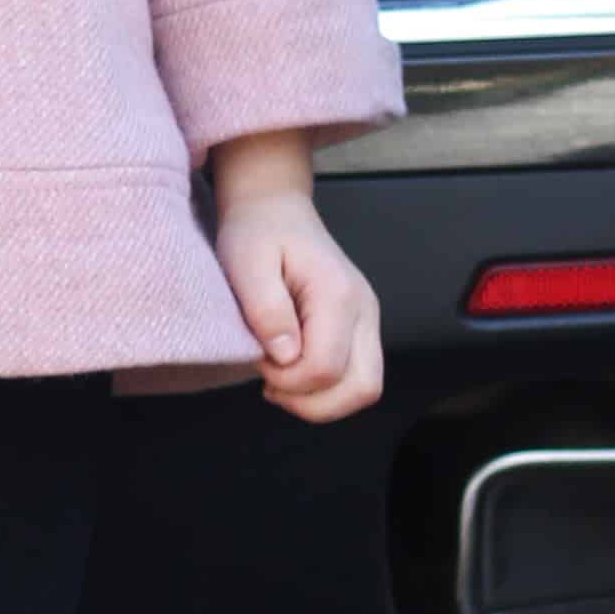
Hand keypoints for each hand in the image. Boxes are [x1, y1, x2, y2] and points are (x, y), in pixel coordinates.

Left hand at [209, 136, 382, 422]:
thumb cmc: (257, 234)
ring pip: (364, 390)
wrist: (275, 211)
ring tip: (280, 378)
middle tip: (270, 380)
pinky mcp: (361, 330)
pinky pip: (356, 377)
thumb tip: (284, 356)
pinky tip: (292, 370)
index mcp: (337, 294)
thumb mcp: (246, 263)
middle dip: (311, 402)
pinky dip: (325, 389)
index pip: (325, 368)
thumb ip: (266, 309)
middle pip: (361, 389)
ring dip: (320, 400)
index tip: (258, 359)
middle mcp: (364, 310)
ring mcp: (368, 321)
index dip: (287, 380)